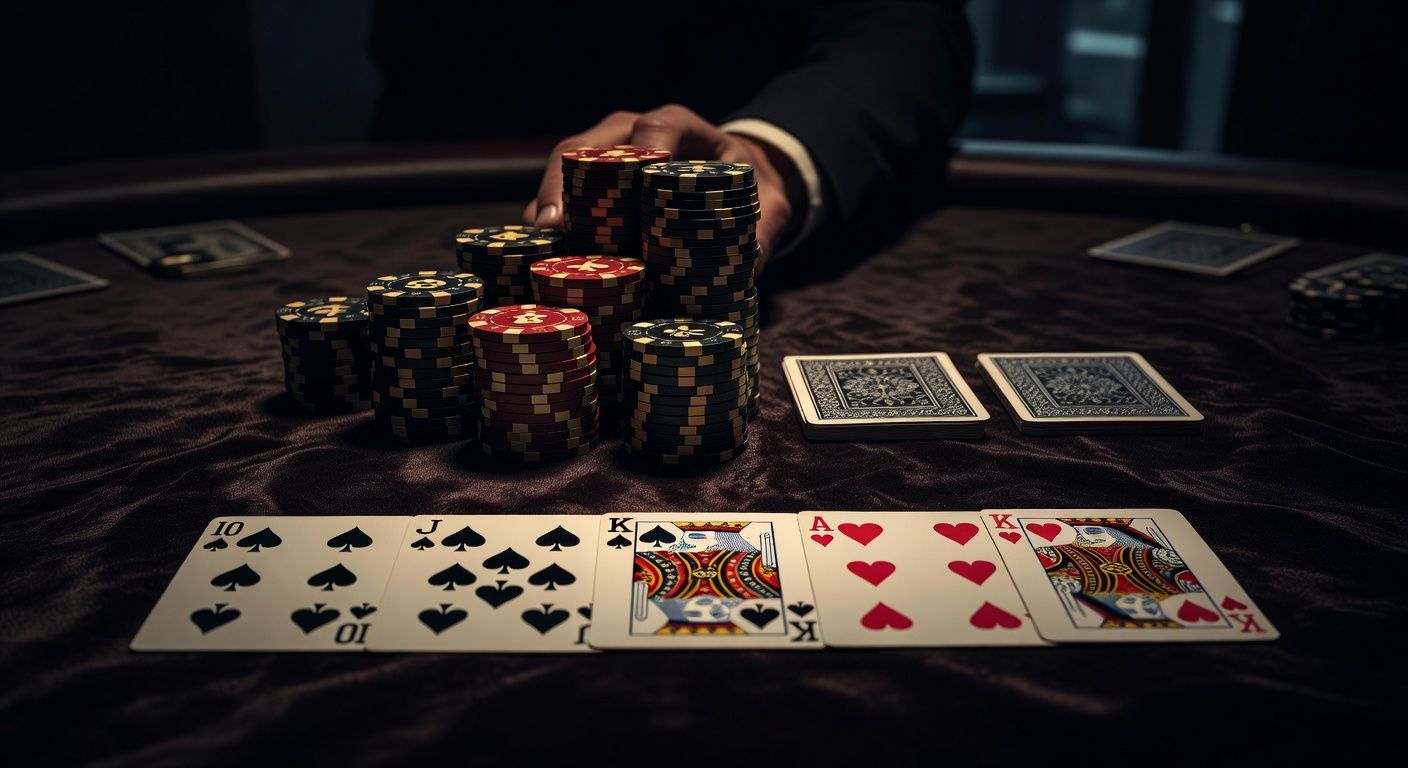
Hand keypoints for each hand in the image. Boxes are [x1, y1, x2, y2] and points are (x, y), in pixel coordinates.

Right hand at [524, 104, 800, 270]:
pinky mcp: (589, 186)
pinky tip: (538, 256)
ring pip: (563, 172)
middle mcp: (630, 133)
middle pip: (588, 148)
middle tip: (553, 226)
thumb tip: (751, 264)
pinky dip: (549, 226)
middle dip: (567, 184)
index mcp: (678, 127)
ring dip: (547, 208)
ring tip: (536, 247)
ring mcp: (603, 159)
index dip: (644, 148)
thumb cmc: (743, 188)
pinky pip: (560, 199)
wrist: (731, 178)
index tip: (635, 178)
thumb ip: (763, 228)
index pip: (657, 127)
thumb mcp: (765, 202)